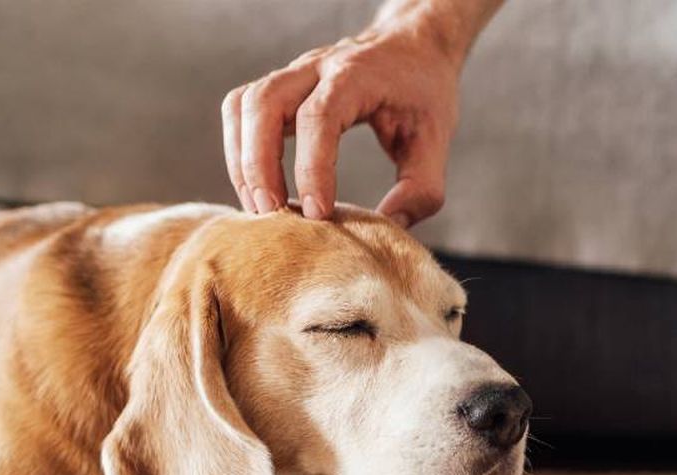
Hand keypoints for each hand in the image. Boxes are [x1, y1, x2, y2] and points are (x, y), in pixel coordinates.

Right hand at [222, 17, 465, 226]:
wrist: (414, 46)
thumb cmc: (424, 93)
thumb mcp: (436, 139)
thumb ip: (421, 188)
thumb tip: (387, 226)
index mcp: (356, 75)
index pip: (319, 116)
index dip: (312, 167)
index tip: (317, 213)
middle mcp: (317, 67)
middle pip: (265, 103)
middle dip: (259, 164)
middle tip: (272, 214)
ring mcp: (293, 74)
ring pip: (244, 105)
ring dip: (242, 159)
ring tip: (260, 206)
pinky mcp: (281, 87)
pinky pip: (241, 110)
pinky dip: (239, 149)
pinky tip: (257, 185)